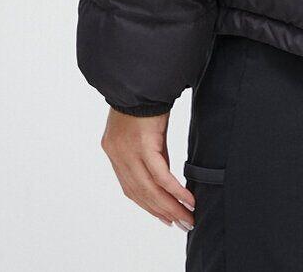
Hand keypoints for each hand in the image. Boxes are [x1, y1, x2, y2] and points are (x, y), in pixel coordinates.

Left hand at [100, 107, 195, 229]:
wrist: (141, 77)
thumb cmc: (145, 98)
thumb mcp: (146, 130)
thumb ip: (152, 154)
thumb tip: (165, 177)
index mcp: (114, 151)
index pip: (131, 188)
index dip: (148, 206)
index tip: (164, 217)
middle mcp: (118, 155)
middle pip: (140, 193)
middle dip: (162, 212)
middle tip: (181, 224)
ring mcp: (128, 152)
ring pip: (150, 190)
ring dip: (170, 207)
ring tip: (187, 217)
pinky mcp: (143, 146)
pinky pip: (160, 176)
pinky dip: (175, 190)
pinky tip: (188, 199)